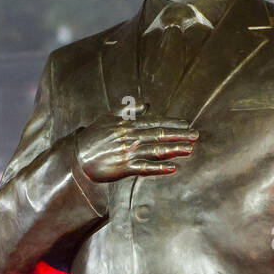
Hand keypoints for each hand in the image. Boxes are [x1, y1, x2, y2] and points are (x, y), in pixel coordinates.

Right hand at [75, 110, 197, 182]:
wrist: (77, 156)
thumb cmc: (94, 137)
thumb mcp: (110, 117)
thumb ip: (129, 110)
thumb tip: (147, 104)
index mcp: (128, 124)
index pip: (155, 122)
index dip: (172, 123)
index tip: (187, 124)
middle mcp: (130, 137)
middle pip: (159, 135)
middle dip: (179, 135)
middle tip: (195, 136)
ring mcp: (128, 152)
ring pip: (156, 150)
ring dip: (174, 149)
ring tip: (190, 149)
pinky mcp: (124, 167)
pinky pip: (145, 168)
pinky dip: (159, 168)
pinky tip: (173, 168)